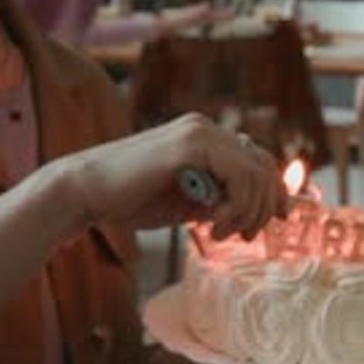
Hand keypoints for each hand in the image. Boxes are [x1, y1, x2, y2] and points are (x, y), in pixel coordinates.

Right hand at [54, 112, 286, 239]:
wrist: (88, 192)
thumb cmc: (133, 199)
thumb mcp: (189, 201)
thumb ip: (220, 197)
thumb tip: (261, 209)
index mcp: (206, 136)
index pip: (260, 158)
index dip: (275, 192)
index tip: (274, 222)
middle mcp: (206, 127)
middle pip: (265, 165)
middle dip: (264, 207)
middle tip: (243, 236)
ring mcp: (199, 132)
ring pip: (256, 172)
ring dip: (247, 211)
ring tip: (218, 232)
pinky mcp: (189, 145)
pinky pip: (238, 175)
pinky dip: (235, 206)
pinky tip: (210, 224)